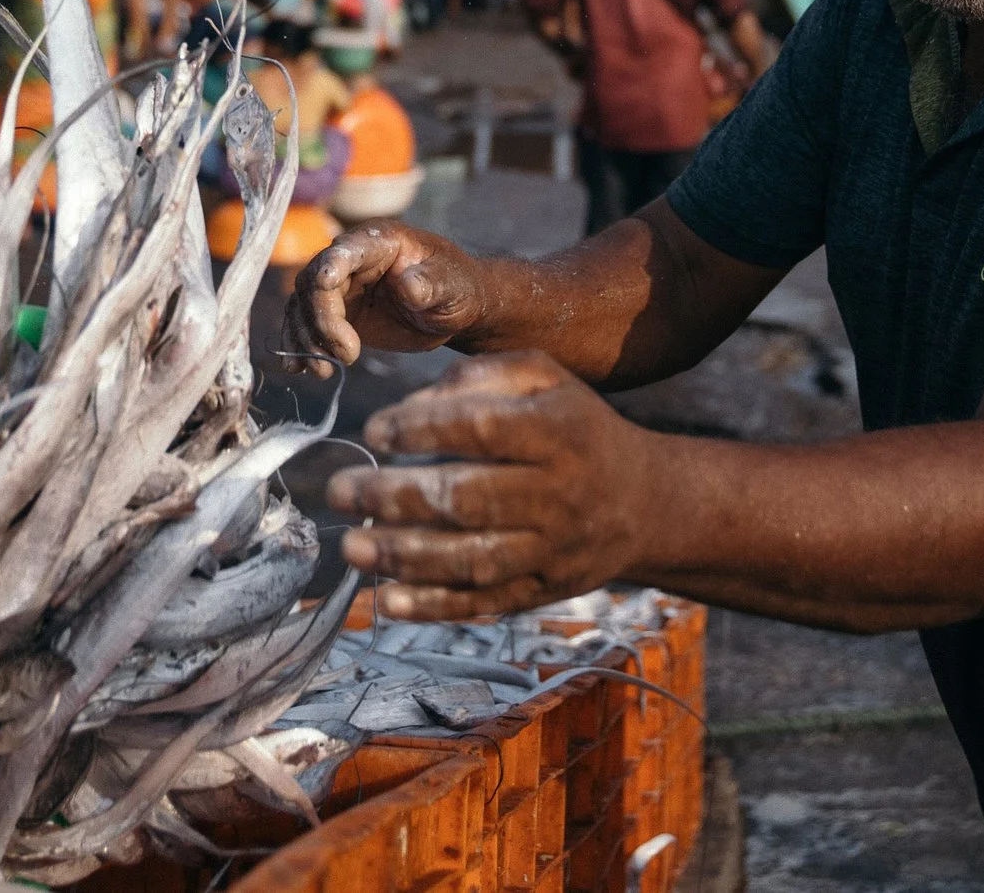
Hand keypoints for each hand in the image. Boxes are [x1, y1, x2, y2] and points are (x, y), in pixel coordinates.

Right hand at [281, 221, 489, 375]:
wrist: (451, 310)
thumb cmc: (456, 289)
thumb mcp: (451, 286)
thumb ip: (430, 284)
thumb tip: (408, 285)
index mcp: (380, 242)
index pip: (346, 250)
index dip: (331, 266)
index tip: (325, 286)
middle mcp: (351, 259)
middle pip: (314, 282)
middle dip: (321, 320)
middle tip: (346, 355)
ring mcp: (340, 286)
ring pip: (303, 306)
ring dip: (306, 339)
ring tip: (324, 372)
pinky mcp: (335, 312)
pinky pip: (304, 324)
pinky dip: (299, 345)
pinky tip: (299, 369)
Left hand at [326, 351, 656, 619]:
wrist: (644, 503)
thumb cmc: (575, 428)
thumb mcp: (545, 379)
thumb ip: (481, 377)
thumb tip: (412, 405)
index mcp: (560, 430)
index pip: (483, 428)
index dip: (423, 429)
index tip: (374, 430)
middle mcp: (560, 493)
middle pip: (470, 499)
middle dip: (395, 498)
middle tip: (339, 491)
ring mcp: (552, 549)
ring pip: (473, 559)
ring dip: (404, 557)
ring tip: (352, 547)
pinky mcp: (542, 591)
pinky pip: (485, 603)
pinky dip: (434, 606)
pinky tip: (388, 600)